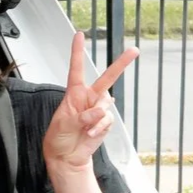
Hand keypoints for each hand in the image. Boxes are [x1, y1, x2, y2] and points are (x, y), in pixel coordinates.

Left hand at [43, 32, 137, 172]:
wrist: (67, 157)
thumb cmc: (58, 138)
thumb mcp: (63, 125)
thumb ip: (81, 117)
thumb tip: (100, 111)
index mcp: (73, 94)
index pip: (76, 69)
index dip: (78, 52)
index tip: (79, 35)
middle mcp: (88, 98)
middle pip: (107, 78)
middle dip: (121, 64)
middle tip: (135, 50)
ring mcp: (98, 110)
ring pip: (106, 105)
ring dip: (96, 119)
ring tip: (84, 130)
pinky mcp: (105, 122)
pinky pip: (108, 120)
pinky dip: (99, 128)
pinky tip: (90, 134)